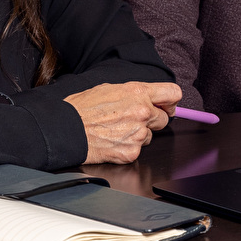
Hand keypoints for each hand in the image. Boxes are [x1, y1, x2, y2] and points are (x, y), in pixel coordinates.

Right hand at [65, 81, 180, 163]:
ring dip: (139, 134)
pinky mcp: (132, 152)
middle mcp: (142, 112)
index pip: (173, 93)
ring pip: (151, 136)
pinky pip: (138, 150)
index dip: (170, 101)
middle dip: (152, 120)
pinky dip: (128, 147)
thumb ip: (135, 93)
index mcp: (138, 93)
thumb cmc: (84, 108)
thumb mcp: (110, 89)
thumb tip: (149, 97)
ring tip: (117, 130)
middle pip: (165, 118)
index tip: (166, 105)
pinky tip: (114, 141)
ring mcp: (138, 134)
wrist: (67, 130)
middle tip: (132, 119)